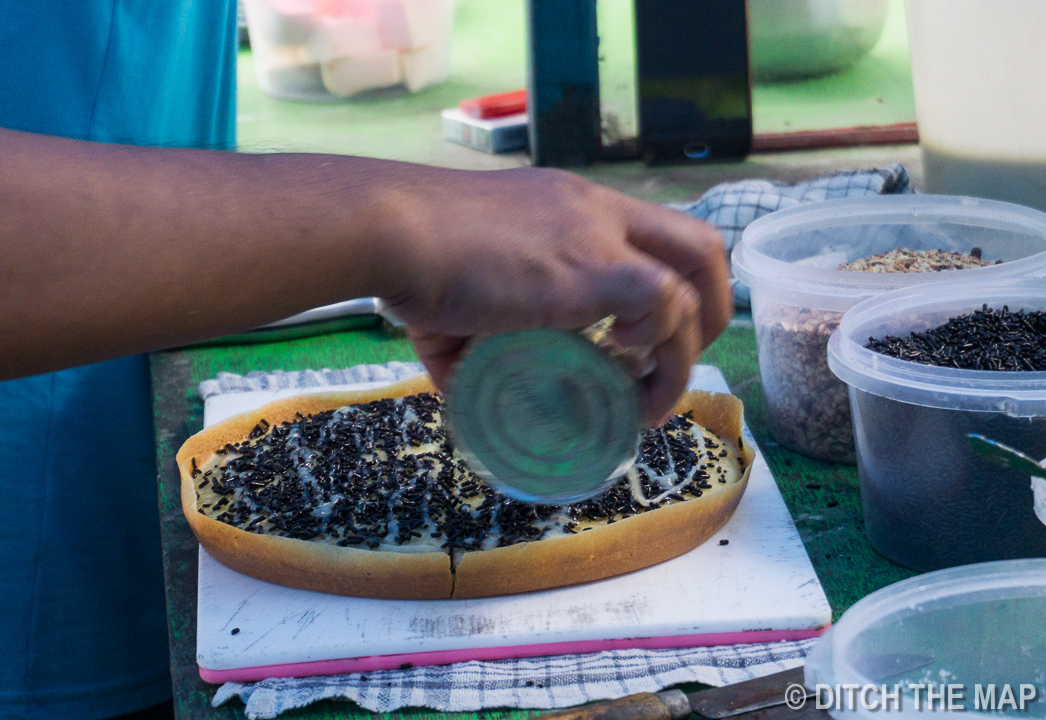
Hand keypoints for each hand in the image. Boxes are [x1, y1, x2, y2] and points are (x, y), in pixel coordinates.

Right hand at [380, 167, 730, 426]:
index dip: (669, 289)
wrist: (391, 230)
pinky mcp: (593, 268)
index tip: (642, 344)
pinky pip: (663, 301)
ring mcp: (600, 237)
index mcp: (572, 209)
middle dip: (710, 313)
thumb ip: (465, 332)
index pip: (654, 235)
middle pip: (701, 246)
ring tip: (649, 398)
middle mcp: (598, 212)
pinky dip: (659, 344)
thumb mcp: (456, 292)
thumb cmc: (410, 255)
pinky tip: (623, 370)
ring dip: (684, 351)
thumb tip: (458, 379)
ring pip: (693, 281)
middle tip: (670, 365)